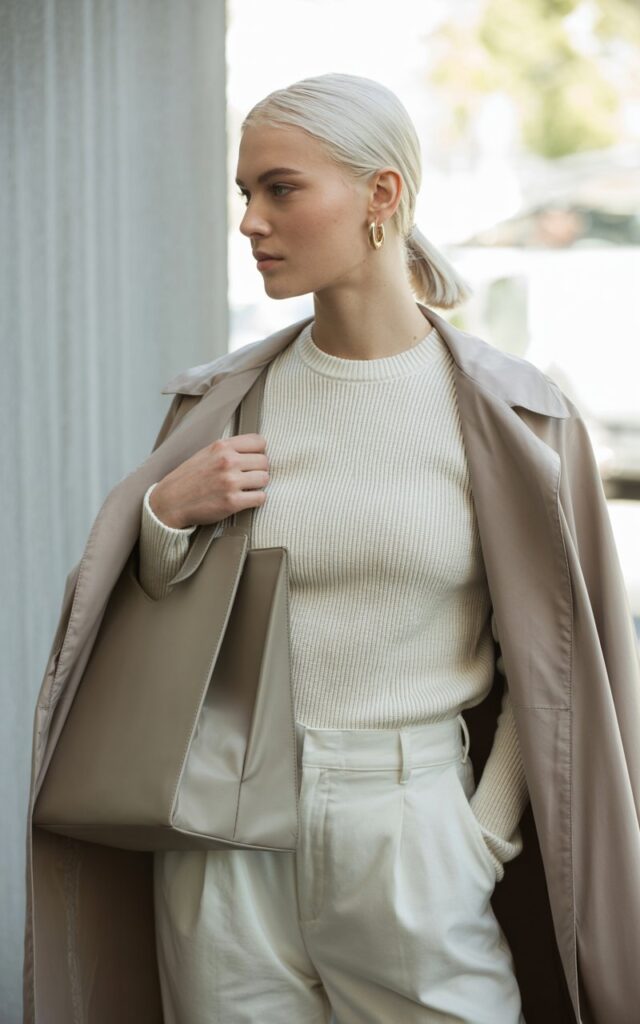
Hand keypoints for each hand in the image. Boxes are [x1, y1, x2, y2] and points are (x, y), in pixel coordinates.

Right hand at [149, 433, 269, 528]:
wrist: (170, 502)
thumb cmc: (189, 479)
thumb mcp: (206, 454)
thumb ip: (228, 449)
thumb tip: (254, 451)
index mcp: (221, 446)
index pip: (259, 442)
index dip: (259, 452)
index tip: (252, 460)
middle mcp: (227, 461)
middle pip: (264, 461)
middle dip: (259, 470)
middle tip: (248, 477)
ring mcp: (230, 481)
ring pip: (265, 479)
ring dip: (258, 485)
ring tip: (245, 488)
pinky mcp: (232, 502)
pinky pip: (260, 498)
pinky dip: (255, 500)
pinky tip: (244, 499)